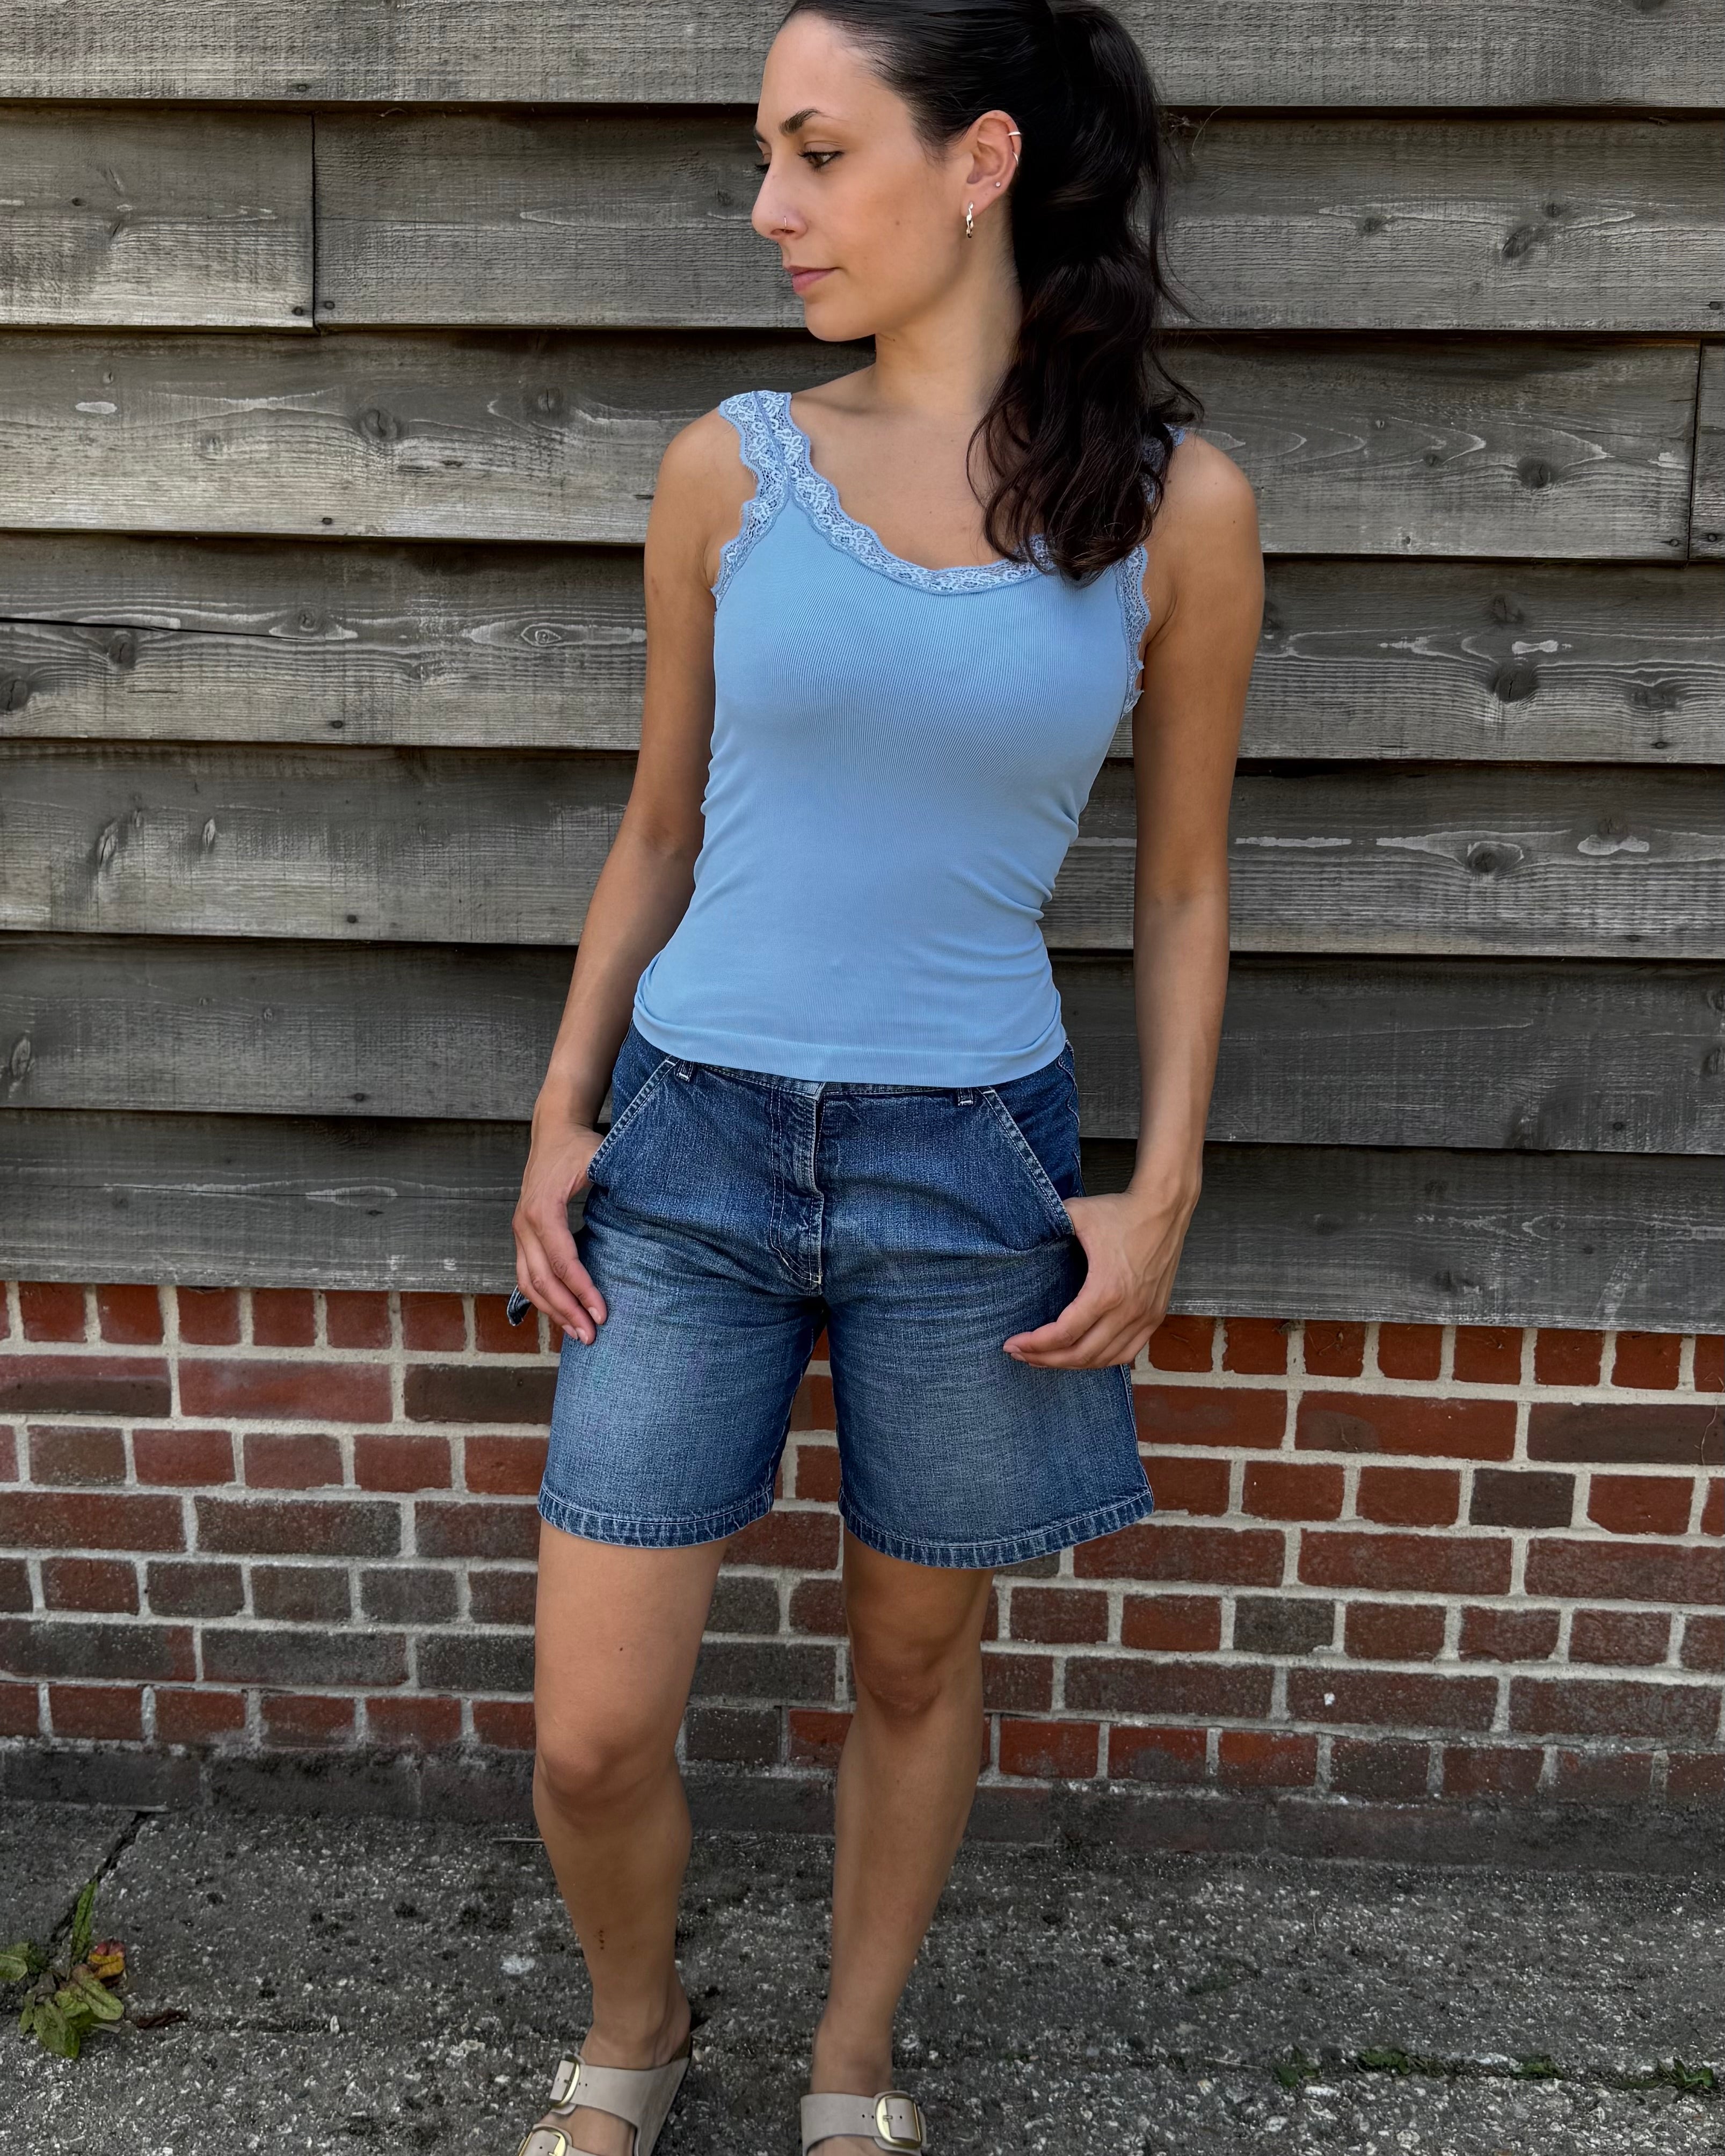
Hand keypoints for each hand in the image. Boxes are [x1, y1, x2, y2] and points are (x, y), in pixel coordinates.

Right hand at [510, 1116, 609, 1344]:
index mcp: (543, 1208)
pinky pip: (527, 1275)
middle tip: (592, 1336)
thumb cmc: (580, 1146)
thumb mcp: (602, 1158)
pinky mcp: (523, 1236)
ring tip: (578, 1333)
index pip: (562, 1260)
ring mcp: (520, 1231)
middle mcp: (524, 1223)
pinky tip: (562, 1315)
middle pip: (541, 1279)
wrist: (554, 1130)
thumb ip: (620, 1184)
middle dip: (566, 1310)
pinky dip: (543, 1299)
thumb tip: (652, 1210)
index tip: (602, 1313)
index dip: (582, 1289)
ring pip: (528, 1282)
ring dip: (552, 1311)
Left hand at [1002, 1182, 1195, 1369]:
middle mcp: (1128, 1310)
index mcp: (1107, 1290)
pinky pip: (1128, 1353)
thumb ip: (1045, 1224)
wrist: (1164, 1208)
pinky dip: (1102, 1360)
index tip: (1012, 1343)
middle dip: (1046, 1359)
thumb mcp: (1076, 1214)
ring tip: (1046, 1358)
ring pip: (1104, 1359)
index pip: (1065, 1333)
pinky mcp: (1155, 1316)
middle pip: (1081, 1354)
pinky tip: (1082, 1356)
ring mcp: (1145, 1316)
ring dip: (1072, 1363)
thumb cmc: (1122, 1212)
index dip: (1035, 1344)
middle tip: (1021, 1355)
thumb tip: (1017, 1233)